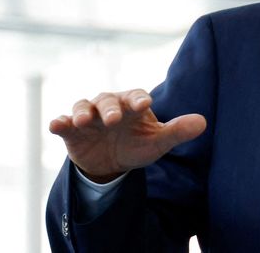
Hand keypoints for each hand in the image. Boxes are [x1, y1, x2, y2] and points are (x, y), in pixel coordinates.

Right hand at [49, 89, 206, 182]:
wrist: (110, 163)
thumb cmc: (137, 144)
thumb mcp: (158, 141)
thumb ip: (177, 131)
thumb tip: (203, 122)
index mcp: (132, 104)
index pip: (136, 96)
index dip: (139, 99)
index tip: (144, 104)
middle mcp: (110, 105)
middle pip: (108, 101)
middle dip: (110, 109)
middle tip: (114, 120)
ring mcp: (89, 117)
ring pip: (83, 106)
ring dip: (83, 111)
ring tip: (83, 121)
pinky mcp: (71, 130)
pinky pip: (63, 122)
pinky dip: (59, 122)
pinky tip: (56, 125)